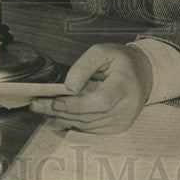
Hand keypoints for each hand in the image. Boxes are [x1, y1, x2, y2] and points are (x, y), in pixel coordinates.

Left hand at [29, 43, 152, 133]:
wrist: (142, 74)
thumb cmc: (120, 61)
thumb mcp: (103, 52)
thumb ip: (84, 66)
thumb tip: (68, 87)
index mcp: (125, 85)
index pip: (100, 101)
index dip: (77, 104)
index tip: (55, 101)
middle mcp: (127, 107)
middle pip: (89, 115)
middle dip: (60, 111)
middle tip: (36, 104)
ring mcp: (123, 120)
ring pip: (87, 124)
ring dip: (62, 118)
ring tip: (41, 109)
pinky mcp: (118, 127)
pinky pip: (91, 128)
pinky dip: (72, 123)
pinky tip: (56, 117)